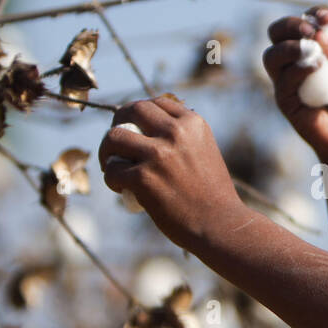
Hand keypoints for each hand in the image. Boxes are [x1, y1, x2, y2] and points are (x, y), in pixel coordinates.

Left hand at [97, 95, 246, 249]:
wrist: (220, 224)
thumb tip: (151, 128)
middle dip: (118, 122)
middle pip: (132, 110)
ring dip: (107, 150)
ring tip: (111, 165)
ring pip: (114, 137)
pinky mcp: (144, 178)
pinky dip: (111, 178)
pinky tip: (120, 187)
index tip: (134, 127)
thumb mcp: (205, 151)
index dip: (139, 113)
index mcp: (193, 123)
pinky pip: (112, 169)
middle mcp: (176, 132)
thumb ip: (184, 136)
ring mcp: (158, 154)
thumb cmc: (213, 194)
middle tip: (116, 142)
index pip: (156, 103)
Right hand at [262, 8, 327, 159]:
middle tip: (310, 30)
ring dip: (289, 46)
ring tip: (309, 47)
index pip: (302, 24)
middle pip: (276, 34)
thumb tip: (316, 34)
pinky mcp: (285, 101)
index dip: (311, 15)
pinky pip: (283, 80)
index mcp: (312, 51)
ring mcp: (287, 82)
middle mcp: (294, 63)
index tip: (327, 16)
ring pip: (271, 55)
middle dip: (290, 25)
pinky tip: (316, 68)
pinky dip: (299, 69)